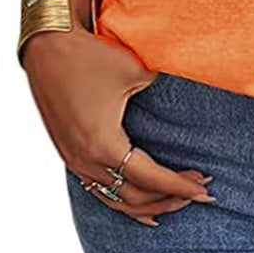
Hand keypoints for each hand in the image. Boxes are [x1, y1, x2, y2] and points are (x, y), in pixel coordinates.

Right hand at [22, 27, 215, 225]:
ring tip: (178, 201)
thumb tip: (193, 90)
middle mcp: (86, 160)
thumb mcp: (136, 71)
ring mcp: (74, 160)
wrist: (48, 46)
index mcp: (103, 145)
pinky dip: (122, 202)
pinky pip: (99, 191)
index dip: (180, 186)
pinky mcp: (69, 153)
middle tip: (201, 189)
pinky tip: (141, 207)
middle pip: (135, 198)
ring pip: (115, 200)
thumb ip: (164, 88)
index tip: (205, 190)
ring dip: (148, 204)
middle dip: (171, 197)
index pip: (151, 179)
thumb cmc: (90, 56)